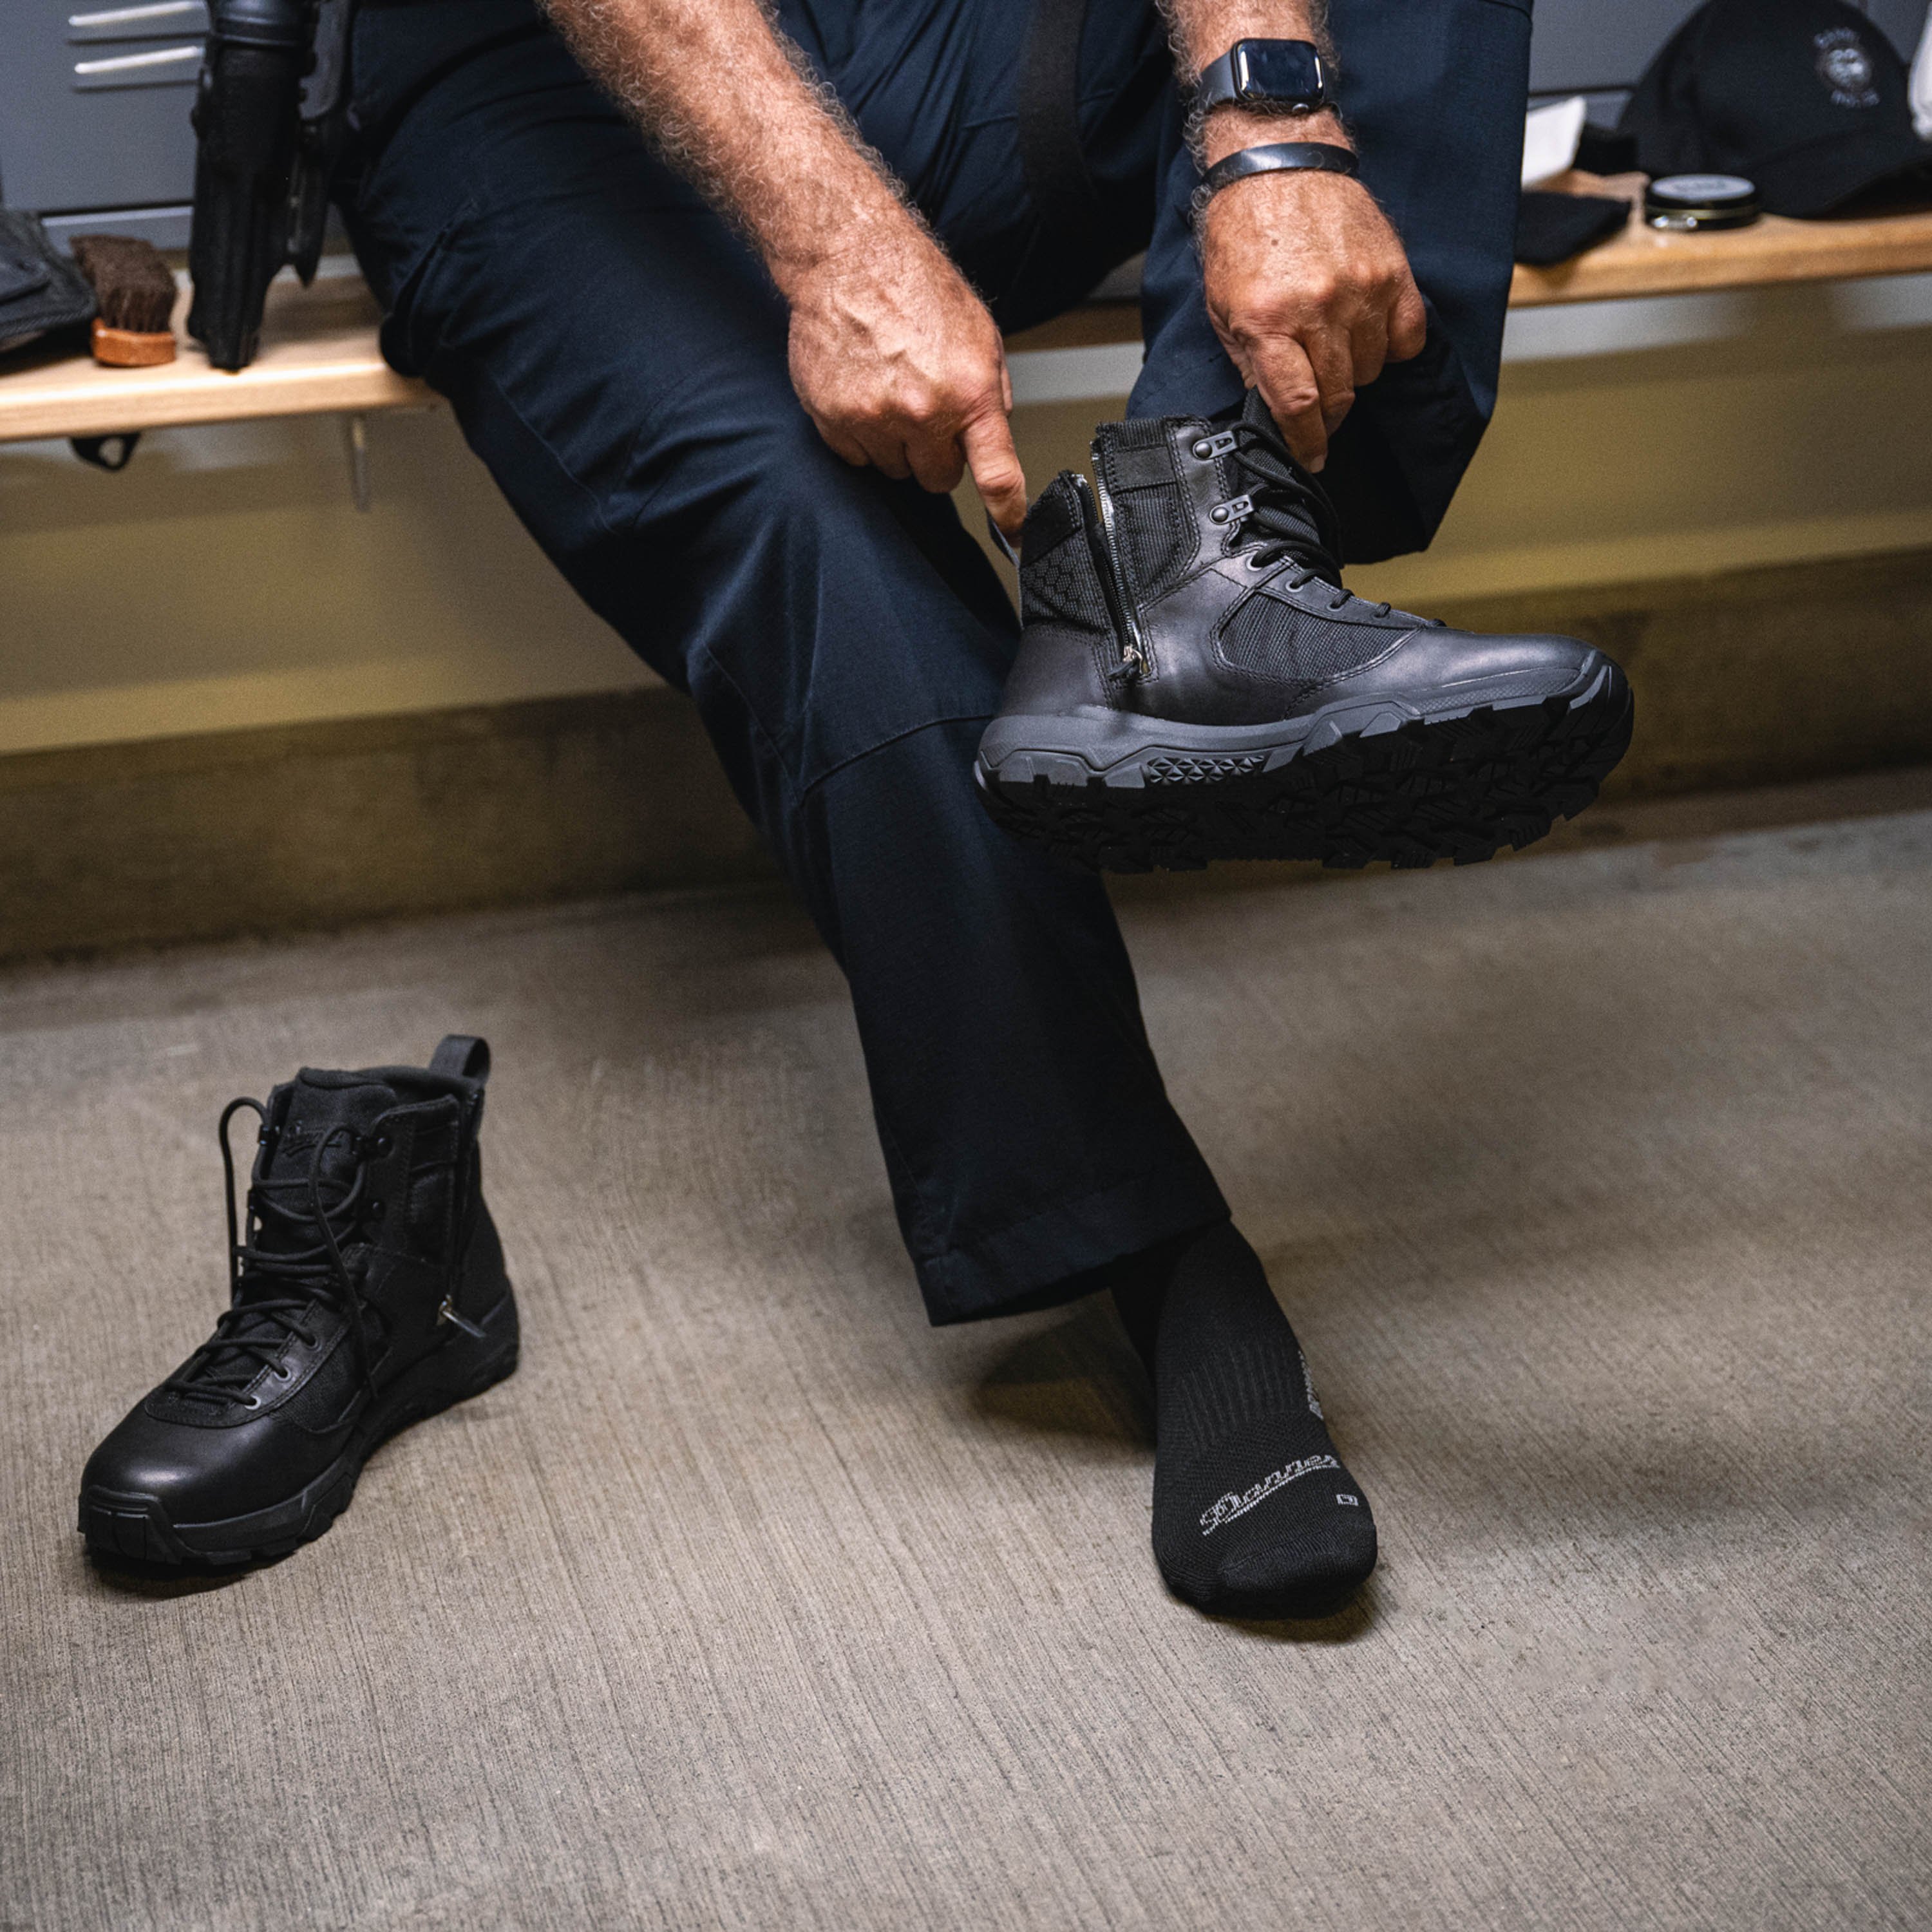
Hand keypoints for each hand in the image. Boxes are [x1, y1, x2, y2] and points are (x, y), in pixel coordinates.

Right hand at [783, 219, 1028, 538]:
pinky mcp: (833, 418)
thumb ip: (990, 391)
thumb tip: (995, 436)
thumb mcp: (979, 333)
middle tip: (927, 414)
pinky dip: (861, 437)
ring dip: (897, 446)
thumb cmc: (914, 286)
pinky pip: (855, 457)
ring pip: (894, 471)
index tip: (1017, 535)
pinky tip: (863, 393)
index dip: (1009, 512)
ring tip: (891, 392)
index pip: (996, 473)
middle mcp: (921, 411)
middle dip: (937, 455)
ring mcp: (873, 418)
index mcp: (968, 391)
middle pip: (938, 479)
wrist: (848, 256)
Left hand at [1198, 134, 1426, 471]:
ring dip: (1354, 375)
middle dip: (1327, 413)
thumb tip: (1272, 409)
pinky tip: (1370, 337)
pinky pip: (1406, 336)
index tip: (1311, 457)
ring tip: (1335, 352)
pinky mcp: (1392, 271)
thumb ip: (1249, 362)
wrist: (1278, 162)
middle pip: (1338, 395)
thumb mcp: (1223, 306)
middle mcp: (1318, 308)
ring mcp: (1361, 290)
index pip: (1299, 406)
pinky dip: (1391, 347)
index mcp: (1269, 320)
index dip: (1306, 443)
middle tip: (1318, 407)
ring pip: (1371, 370)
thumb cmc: (1247, 231)